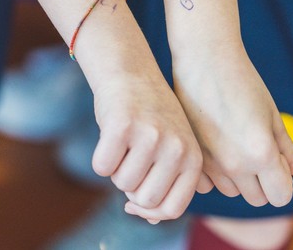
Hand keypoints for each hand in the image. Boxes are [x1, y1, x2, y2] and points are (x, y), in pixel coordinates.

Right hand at [91, 73, 211, 222]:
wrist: (132, 73)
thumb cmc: (150, 117)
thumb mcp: (170, 148)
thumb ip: (166, 184)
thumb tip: (150, 219)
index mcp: (192, 158)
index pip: (171, 209)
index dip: (148, 212)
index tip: (134, 201)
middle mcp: (177, 148)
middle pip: (145, 200)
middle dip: (130, 188)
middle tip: (129, 162)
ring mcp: (151, 136)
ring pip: (122, 184)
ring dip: (116, 170)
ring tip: (124, 143)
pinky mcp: (123, 126)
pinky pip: (102, 167)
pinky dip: (100, 158)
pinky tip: (110, 135)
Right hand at [168, 47, 292, 207]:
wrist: (204, 60)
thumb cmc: (244, 83)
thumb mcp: (272, 116)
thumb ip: (290, 151)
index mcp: (261, 155)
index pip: (281, 195)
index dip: (284, 180)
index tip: (279, 160)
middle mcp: (235, 166)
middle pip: (257, 198)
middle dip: (263, 182)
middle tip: (257, 149)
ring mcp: (209, 163)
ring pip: (232, 191)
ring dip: (239, 178)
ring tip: (234, 143)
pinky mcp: (192, 156)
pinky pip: (208, 185)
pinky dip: (215, 174)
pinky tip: (216, 147)